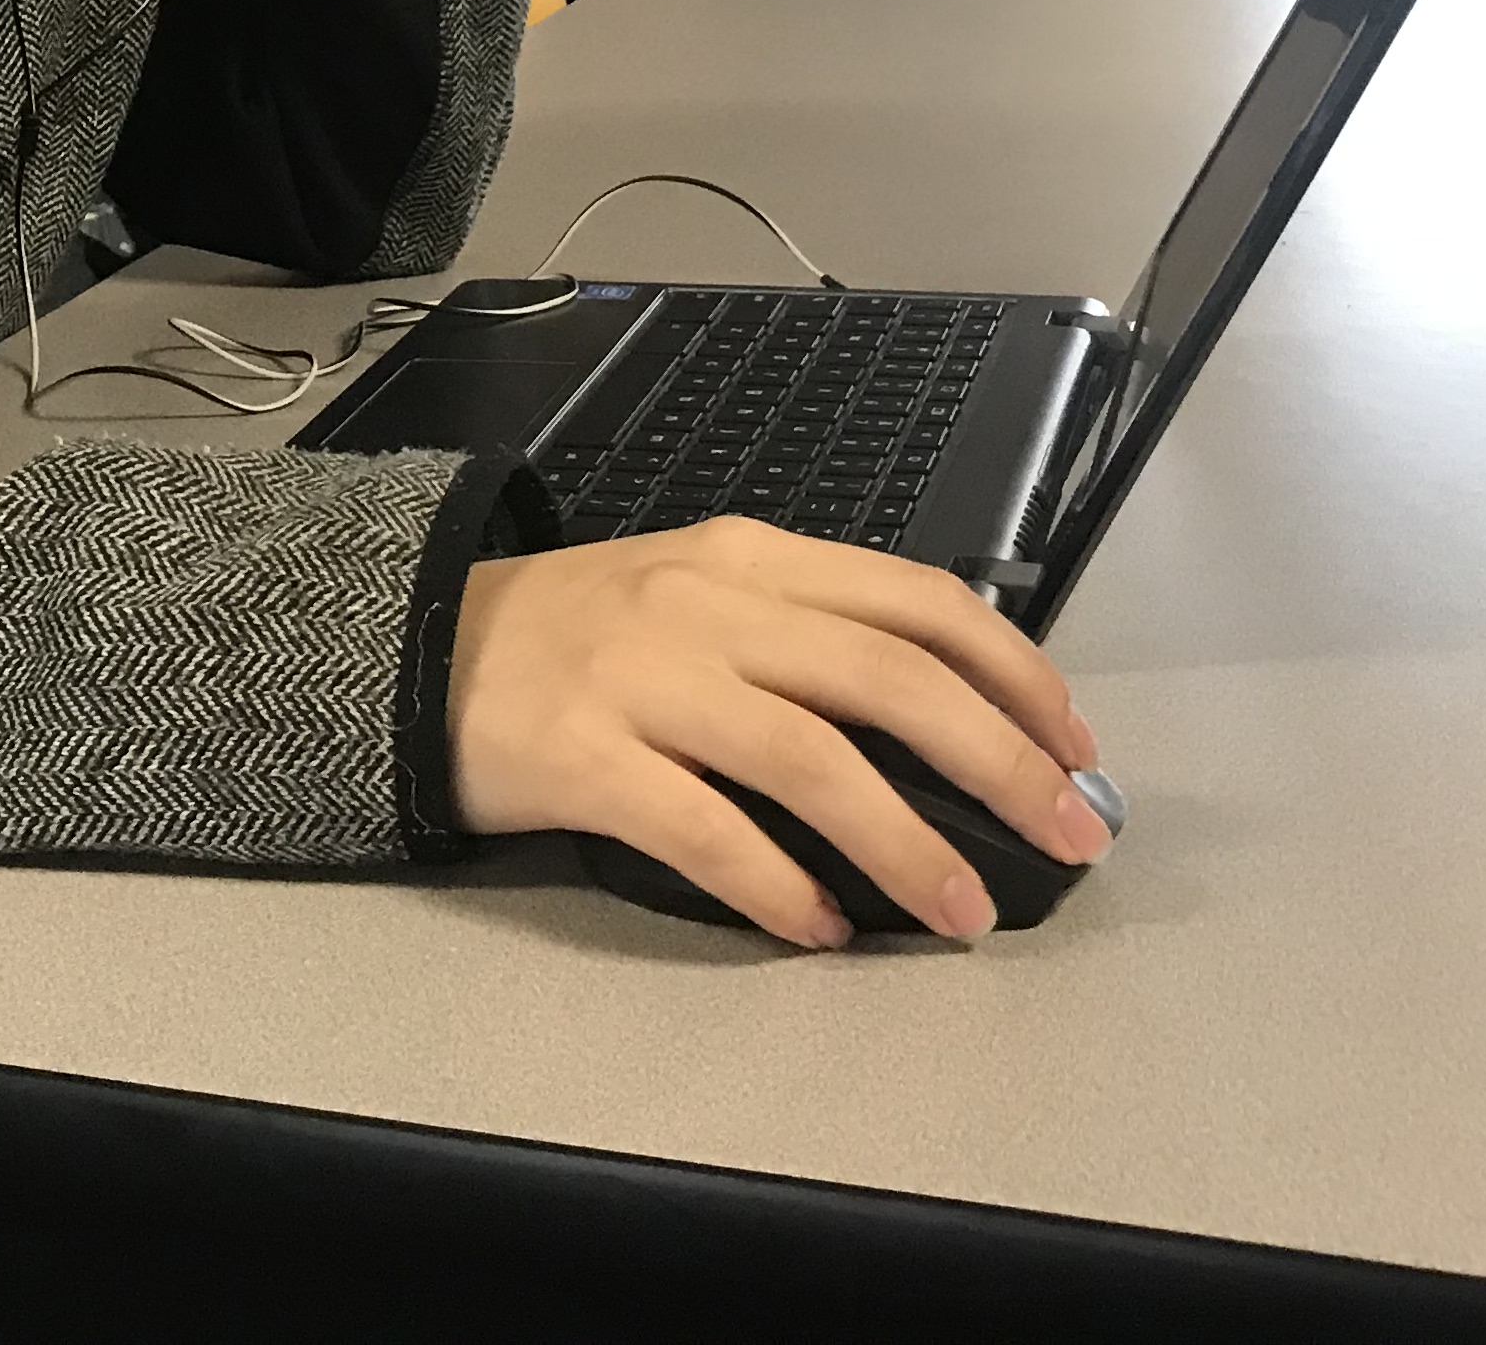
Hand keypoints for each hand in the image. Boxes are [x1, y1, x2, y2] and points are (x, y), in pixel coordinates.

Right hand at [448, 519, 1107, 947]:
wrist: (413, 643)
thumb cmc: (572, 637)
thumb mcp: (699, 596)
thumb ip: (807, 638)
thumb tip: (949, 725)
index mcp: (750, 561)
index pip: (918, 602)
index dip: (1015, 675)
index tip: (1073, 746)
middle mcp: (707, 606)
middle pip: (888, 676)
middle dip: (1000, 759)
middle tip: (1066, 833)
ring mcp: (643, 678)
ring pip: (811, 756)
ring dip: (905, 841)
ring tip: (960, 909)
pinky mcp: (583, 757)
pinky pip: (703, 827)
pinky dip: (776, 883)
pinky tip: (821, 925)